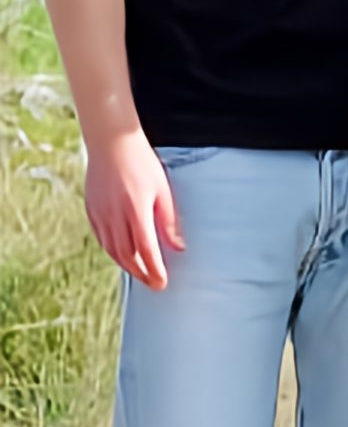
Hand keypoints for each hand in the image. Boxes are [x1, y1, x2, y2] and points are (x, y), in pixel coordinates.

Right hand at [85, 130, 183, 287]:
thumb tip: (177, 247)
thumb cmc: (141, 163)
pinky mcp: (91, 210)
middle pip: (126, 255)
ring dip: (126, 265)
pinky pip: (101, 238)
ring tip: (141, 273)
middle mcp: (114, 215)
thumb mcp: (163, 191)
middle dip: (140, 273)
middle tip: (153, 283)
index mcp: (135, 210)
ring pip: (111, 249)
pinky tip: (123, 255)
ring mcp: (99, 213)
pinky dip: (112, 251)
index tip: (162, 282)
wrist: (111, 143)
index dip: (154, 269)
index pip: (145, 249)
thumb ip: (169, 221)